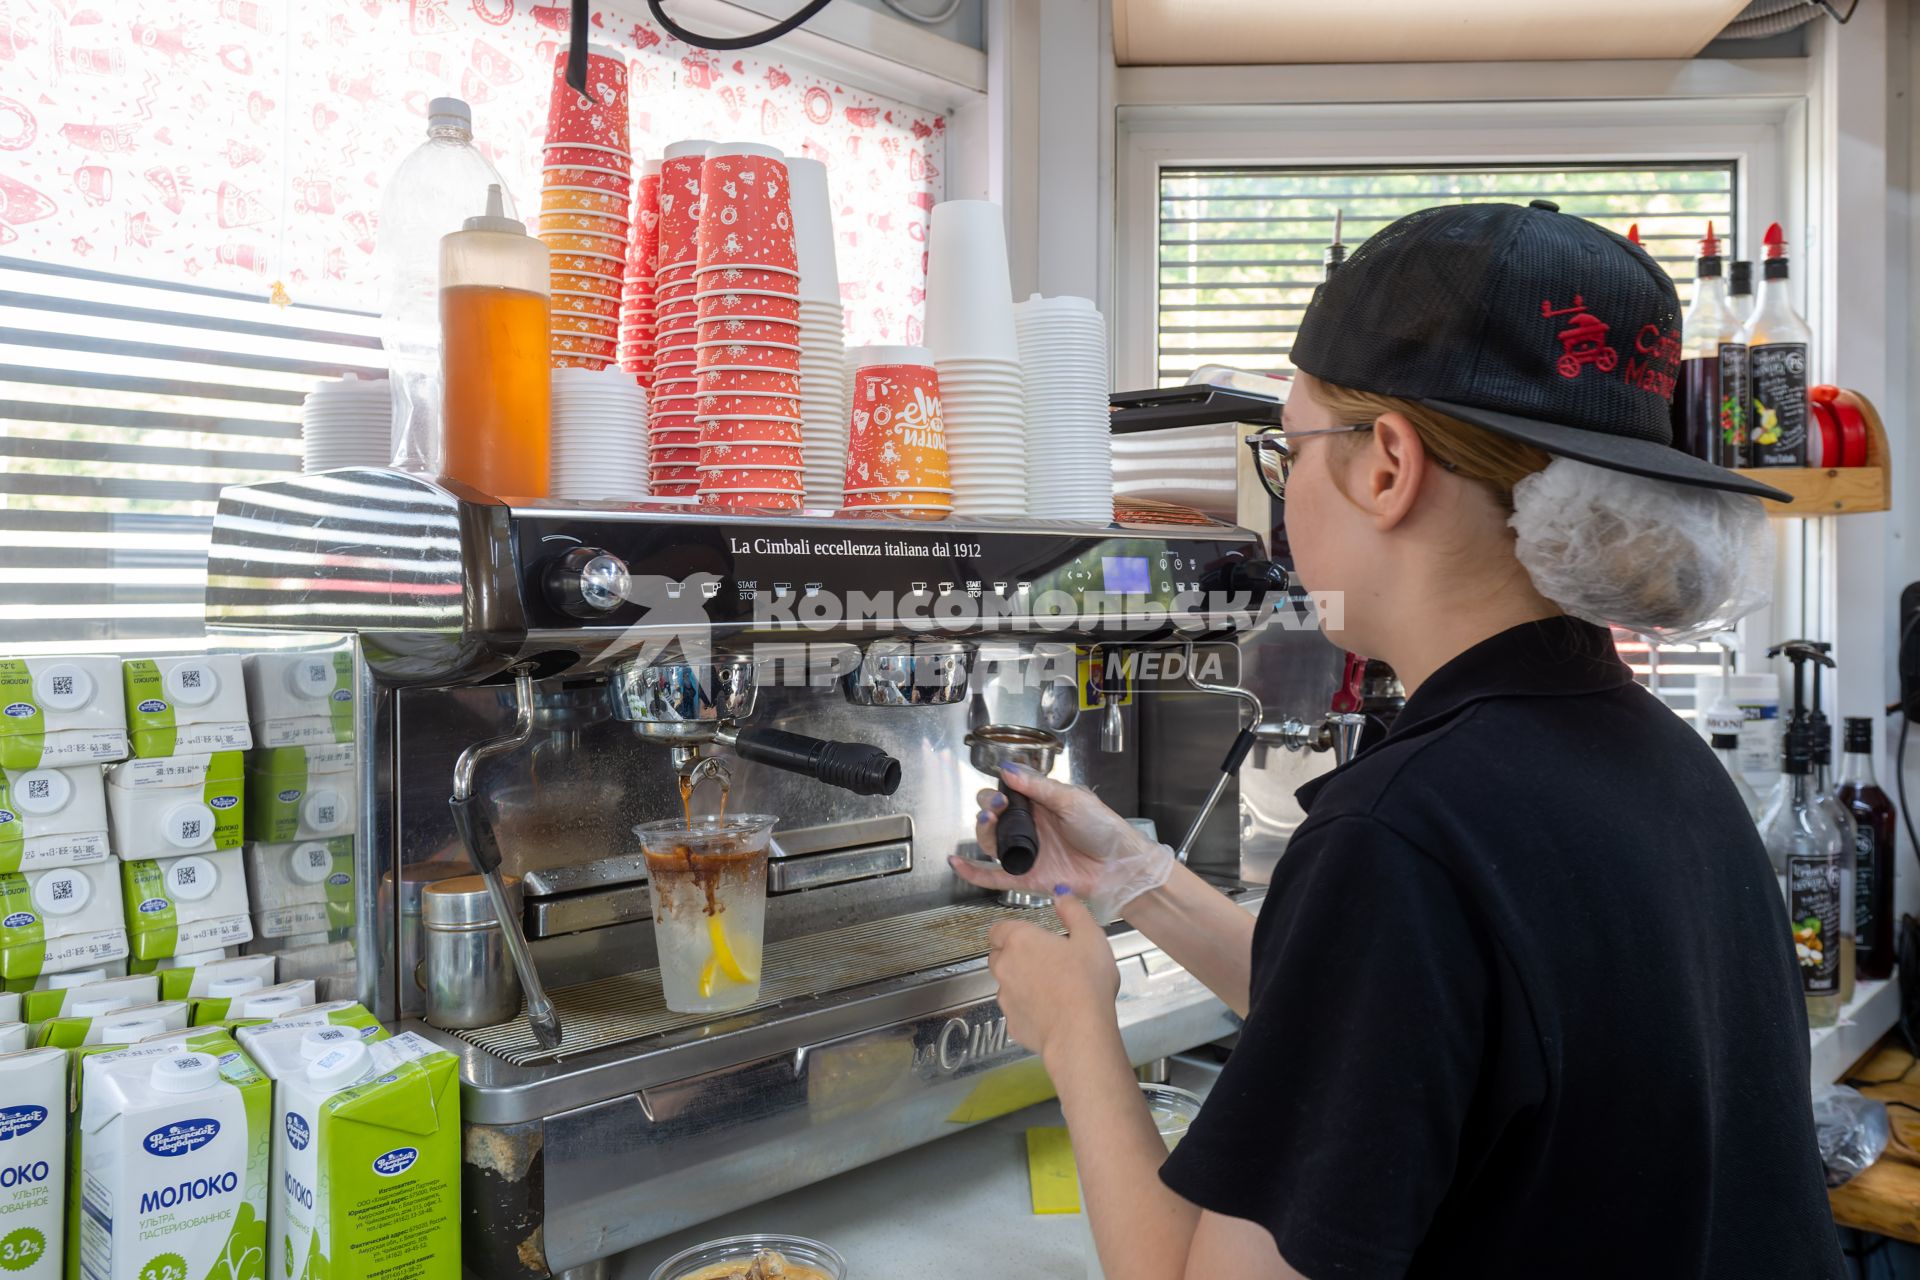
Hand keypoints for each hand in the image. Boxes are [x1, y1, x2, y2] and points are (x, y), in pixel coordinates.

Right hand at [952, 764, 1173, 919]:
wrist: (1119, 865)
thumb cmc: (1103, 829)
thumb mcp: (1071, 800)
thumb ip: (1037, 786)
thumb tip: (1008, 769)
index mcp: (1040, 805)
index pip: (1007, 795)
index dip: (998, 792)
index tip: (1002, 793)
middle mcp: (1030, 829)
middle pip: (994, 818)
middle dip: (988, 809)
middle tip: (996, 807)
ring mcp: (1027, 853)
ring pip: (990, 843)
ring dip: (982, 831)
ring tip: (987, 822)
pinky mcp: (1026, 877)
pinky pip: (993, 876)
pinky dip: (972, 872)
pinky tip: (957, 863)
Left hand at [988, 888, 1120, 1061]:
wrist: (1080, 1033)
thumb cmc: (1086, 983)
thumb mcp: (1090, 937)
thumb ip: (1073, 911)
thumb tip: (1062, 895)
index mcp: (1020, 940)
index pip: (998, 929)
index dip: (1013, 931)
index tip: (1032, 937)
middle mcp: (1004, 967)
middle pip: (999, 955)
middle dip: (1017, 956)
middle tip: (1047, 961)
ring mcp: (1004, 997)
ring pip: (1006, 984)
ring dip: (1022, 983)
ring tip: (1054, 988)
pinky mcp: (1011, 1023)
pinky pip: (1016, 1010)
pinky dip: (1029, 1009)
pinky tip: (1052, 1011)